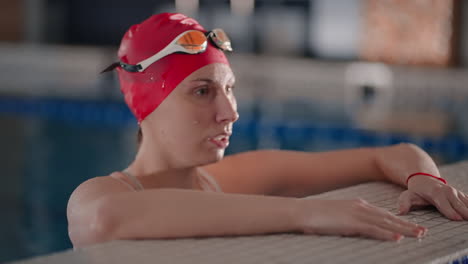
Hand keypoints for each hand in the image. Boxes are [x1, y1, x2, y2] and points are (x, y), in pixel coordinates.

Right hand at [296, 198, 426, 241]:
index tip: (411, 225)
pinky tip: (398, 239)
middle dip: (407, 224)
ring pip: (386, 222)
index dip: (398, 219)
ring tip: (419, 235)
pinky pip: (374, 229)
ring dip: (404, 229)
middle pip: (389, 217)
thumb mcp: (336, 216)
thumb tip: (355, 228)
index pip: (382, 213)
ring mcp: (357, 214)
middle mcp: (360, 207)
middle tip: (423, 231)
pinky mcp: (352, 223)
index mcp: (357, 204)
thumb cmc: (315, 216)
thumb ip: (349, 220)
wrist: (302, 211)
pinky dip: (387, 234)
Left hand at [399, 175, 467, 220]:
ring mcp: (456, 193)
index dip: (450, 211)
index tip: (457, 219)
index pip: (444, 204)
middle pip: (459, 205)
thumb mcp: (407, 196)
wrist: (424, 179)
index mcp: (436, 193)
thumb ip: (404, 203)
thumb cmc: (416, 191)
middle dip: (465, 213)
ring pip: (467, 203)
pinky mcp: (461, 195)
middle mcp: (448, 191)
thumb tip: (400, 212)